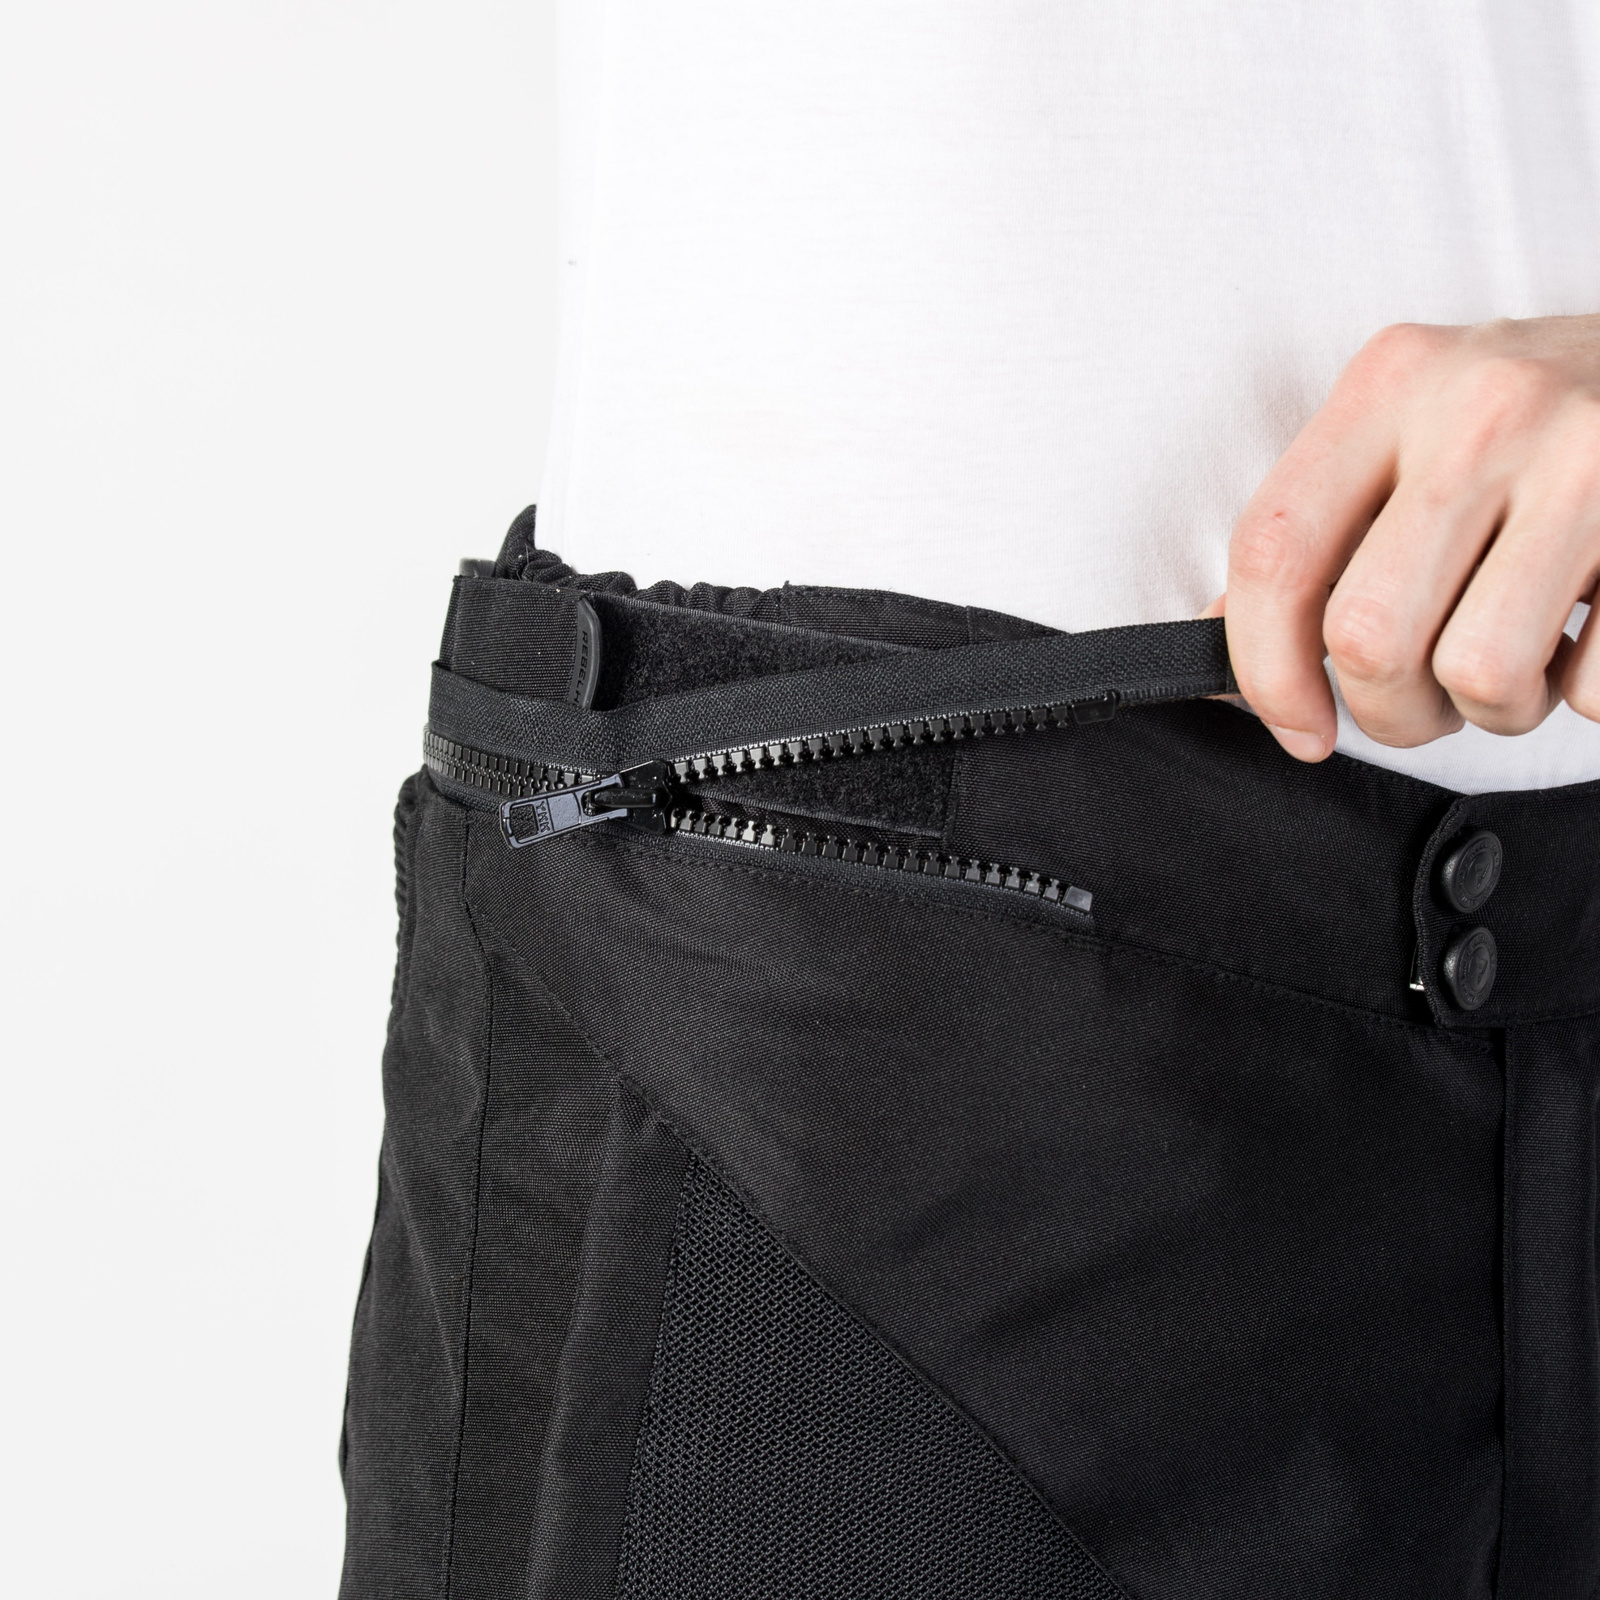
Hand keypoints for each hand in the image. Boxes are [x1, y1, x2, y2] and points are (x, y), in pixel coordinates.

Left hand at [1215, 314, 1599, 760]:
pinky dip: (1583, 695)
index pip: (1272, 550)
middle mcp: (1483, 407)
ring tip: (1517, 663)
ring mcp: (1588, 457)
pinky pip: (1592, 688)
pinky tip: (1587, 636)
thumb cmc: (1534, 424)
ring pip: (1479, 673)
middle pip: (1368, 634)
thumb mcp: (1413, 431)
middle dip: (1390, 709)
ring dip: (1491, 709)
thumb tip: (1221, 646)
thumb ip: (1320, 528)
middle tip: (1424, 699)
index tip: (1297, 727)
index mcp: (1391, 384)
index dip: (1264, 669)